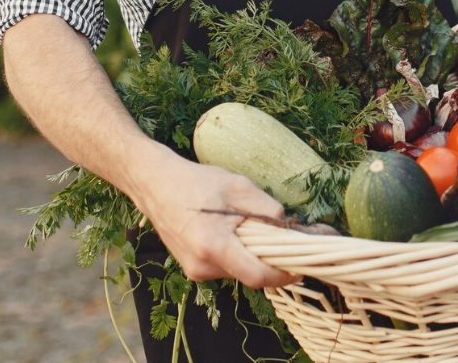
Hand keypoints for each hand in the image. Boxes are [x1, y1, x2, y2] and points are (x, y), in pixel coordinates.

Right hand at [133, 153, 296, 288]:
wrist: (155, 185)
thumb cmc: (196, 182)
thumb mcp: (239, 187)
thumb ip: (267, 209)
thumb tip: (291, 228)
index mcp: (214, 247)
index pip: (258, 276)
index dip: (284, 274)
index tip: (302, 264)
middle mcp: (202, 266)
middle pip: (250, 274)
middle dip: (270, 259)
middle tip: (284, 238)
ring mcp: (195, 270)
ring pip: (238, 270)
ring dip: (251, 254)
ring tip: (250, 226)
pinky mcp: (192, 268)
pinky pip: (225, 266)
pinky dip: (237, 253)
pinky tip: (232, 230)